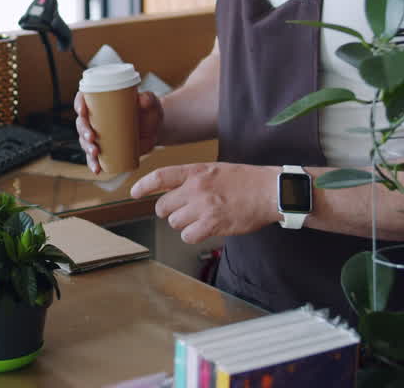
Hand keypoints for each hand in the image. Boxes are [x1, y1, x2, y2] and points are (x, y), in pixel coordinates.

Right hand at [73, 90, 162, 174]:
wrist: (154, 130)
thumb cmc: (149, 111)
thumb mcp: (150, 103)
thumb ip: (148, 99)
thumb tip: (143, 99)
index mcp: (101, 101)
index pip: (83, 99)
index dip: (79, 104)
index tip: (82, 111)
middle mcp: (95, 117)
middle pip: (82, 123)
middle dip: (83, 131)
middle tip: (91, 137)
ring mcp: (98, 134)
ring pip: (85, 141)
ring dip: (87, 148)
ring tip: (95, 152)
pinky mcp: (104, 149)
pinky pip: (94, 157)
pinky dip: (93, 164)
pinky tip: (97, 169)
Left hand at [130, 162, 278, 243]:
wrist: (270, 191)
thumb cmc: (245, 180)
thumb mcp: (214, 169)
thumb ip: (192, 178)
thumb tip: (171, 189)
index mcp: (196, 171)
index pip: (160, 177)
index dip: (143, 186)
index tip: (134, 193)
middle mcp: (196, 188)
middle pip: (163, 206)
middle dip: (169, 212)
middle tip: (182, 212)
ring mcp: (203, 207)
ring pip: (174, 222)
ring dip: (183, 224)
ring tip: (199, 219)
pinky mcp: (213, 224)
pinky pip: (188, 235)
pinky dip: (193, 235)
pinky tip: (204, 230)